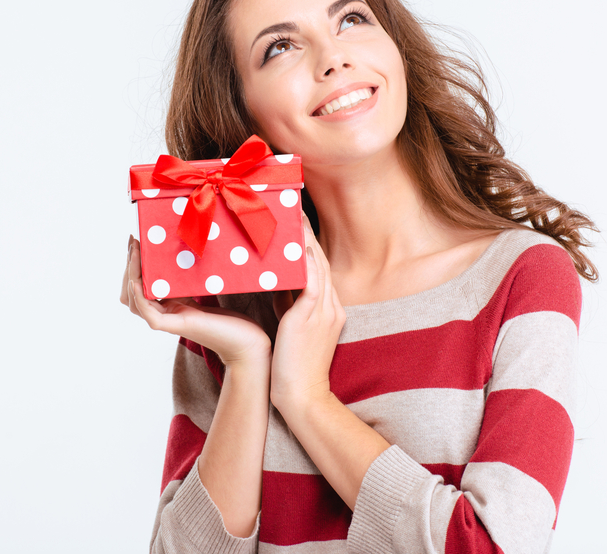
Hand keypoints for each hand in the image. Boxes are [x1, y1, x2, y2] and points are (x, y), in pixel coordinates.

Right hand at [120, 235, 271, 366]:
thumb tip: (185, 249)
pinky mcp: (176, 326)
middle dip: (129, 266)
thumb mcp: (205, 290)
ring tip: (136, 252)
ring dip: (131, 275)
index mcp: (168, 305)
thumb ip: (191, 278)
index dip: (134, 265)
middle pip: (130, 293)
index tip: (136, 241)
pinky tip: (138, 280)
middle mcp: (164, 314)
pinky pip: (148, 312)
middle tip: (134, 241)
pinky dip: (139, 295)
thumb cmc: (231, 319)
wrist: (246, 341)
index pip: (138, 286)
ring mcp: (168, 321)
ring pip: (134, 301)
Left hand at [268, 216, 345, 412]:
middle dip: (310, 235)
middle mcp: (330, 307)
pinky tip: (302, 249)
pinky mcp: (310, 320)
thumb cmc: (292, 366)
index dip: (310, 245)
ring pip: (319, 269)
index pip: (321, 269)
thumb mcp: (291, 328)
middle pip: (323, 262)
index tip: (298, 225)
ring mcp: (323, 313)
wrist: (302, 396)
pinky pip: (313, 287)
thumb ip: (287, 305)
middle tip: (295, 210)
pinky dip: (309, 266)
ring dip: (308, 242)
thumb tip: (276, 285)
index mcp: (328, 309)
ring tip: (296, 218)